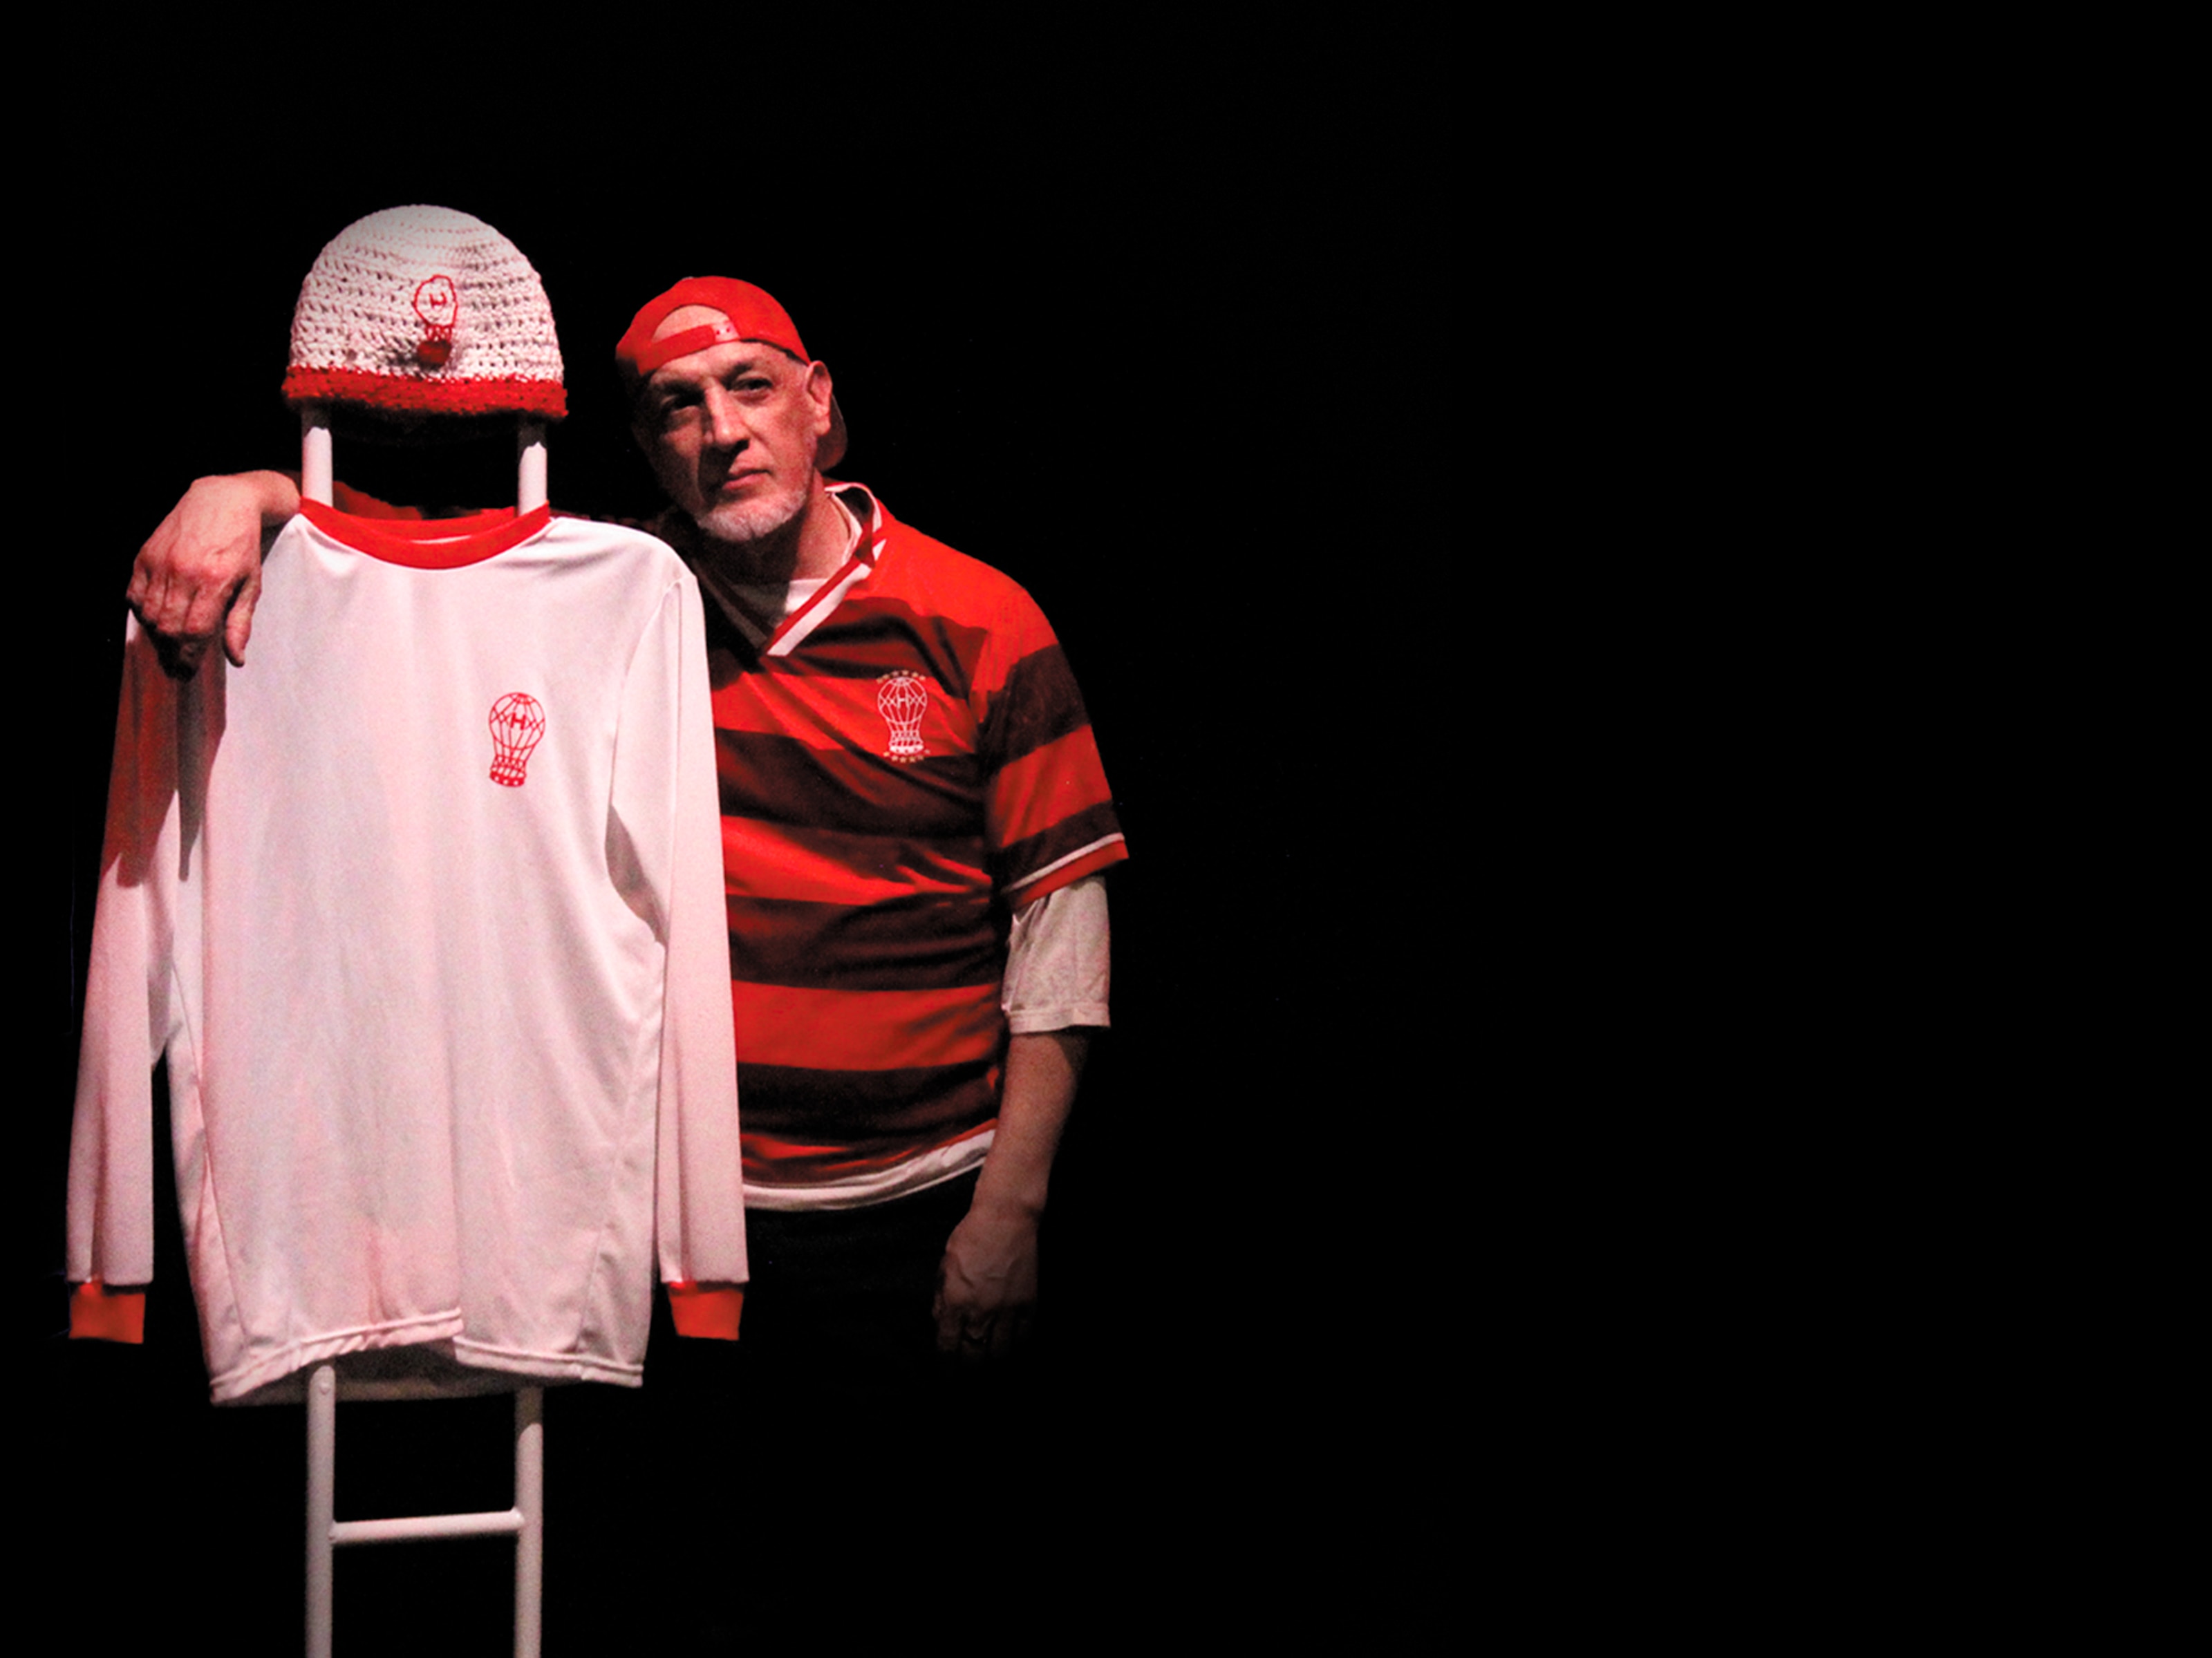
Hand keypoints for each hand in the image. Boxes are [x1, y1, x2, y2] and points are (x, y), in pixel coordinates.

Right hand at [126, 475, 281, 676]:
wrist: (221, 502)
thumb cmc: (241, 546)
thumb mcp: (251, 584)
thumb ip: (240, 623)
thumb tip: (235, 659)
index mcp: (214, 581)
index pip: (195, 631)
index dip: (190, 656)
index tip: (189, 670)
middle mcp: (183, 573)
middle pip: (168, 626)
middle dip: (172, 652)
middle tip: (177, 666)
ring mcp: (160, 563)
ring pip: (148, 613)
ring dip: (157, 635)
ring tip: (168, 645)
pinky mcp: (144, 555)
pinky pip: (133, 594)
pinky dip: (141, 611)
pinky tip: (155, 618)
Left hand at [933, 1193, 1041, 1362]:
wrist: (1006, 1219)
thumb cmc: (969, 1237)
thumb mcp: (944, 1266)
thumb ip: (940, 1298)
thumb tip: (940, 1322)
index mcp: (955, 1303)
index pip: (947, 1347)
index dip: (946, 1366)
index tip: (946, 1371)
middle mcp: (980, 1312)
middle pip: (974, 1357)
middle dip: (969, 1369)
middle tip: (968, 1371)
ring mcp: (1007, 1310)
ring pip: (1001, 1353)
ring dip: (993, 1360)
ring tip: (990, 1362)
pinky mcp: (1028, 1304)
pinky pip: (1024, 1337)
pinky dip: (1017, 1346)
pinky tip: (1012, 1346)